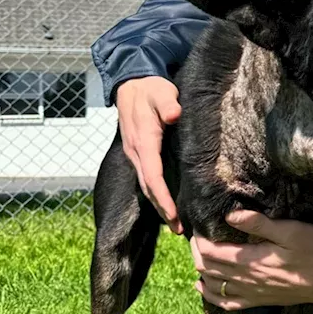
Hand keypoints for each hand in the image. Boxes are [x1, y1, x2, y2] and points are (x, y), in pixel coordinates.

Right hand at [116, 76, 183, 233]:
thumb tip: (174, 114)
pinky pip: (147, 178)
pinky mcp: (139, 153)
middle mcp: (136, 152)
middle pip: (148, 188)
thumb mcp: (161, 91)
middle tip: (179, 230)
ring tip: (175, 225)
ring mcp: (135, 154)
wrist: (132, 82)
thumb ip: (168, 103)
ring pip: (146, 185)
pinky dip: (156, 194)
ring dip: (159, 205)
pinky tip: (167, 203)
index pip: (152, 176)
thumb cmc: (151, 88)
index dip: (162, 197)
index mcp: (143, 141)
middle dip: (162, 210)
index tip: (173, 215)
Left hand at [190, 210, 312, 310]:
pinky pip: (226, 303)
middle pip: (207, 268)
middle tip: (197, 237)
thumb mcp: (290, 230)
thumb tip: (229, 216)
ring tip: (200, 255)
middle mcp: (246, 279)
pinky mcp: (258, 301)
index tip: (199, 226)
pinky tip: (204, 287)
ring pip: (213, 285)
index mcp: (251, 260)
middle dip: (196, 252)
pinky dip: (210, 295)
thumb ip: (258, 224)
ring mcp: (251, 293)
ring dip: (201, 270)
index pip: (211, 252)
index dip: (199, 239)